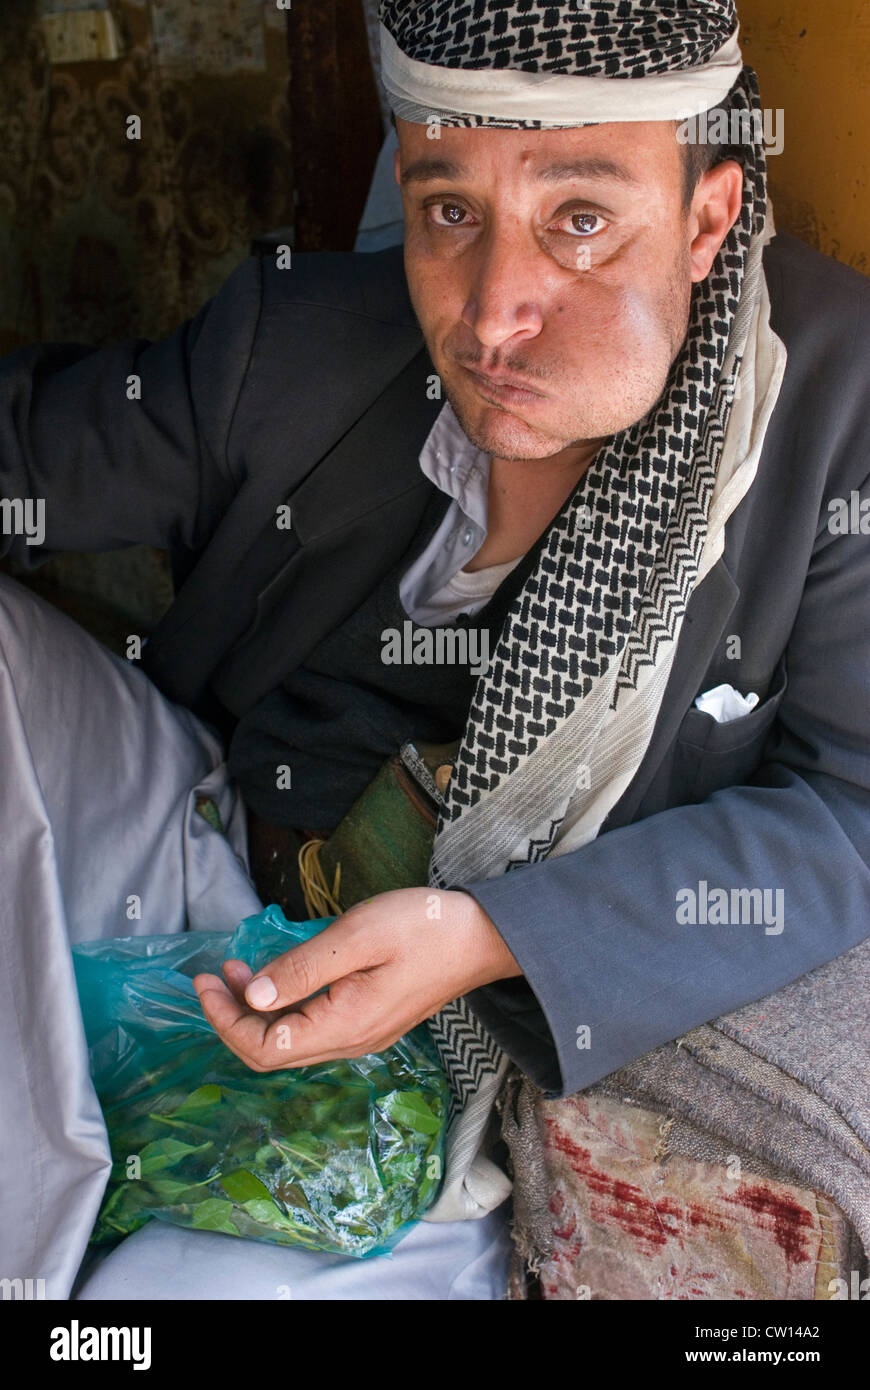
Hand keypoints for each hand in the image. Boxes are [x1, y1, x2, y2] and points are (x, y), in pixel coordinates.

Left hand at [192, 887, 521, 1071]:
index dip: (224, 1020)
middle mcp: (350, 1042)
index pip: (264, 1048)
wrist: (483, 936)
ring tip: (235, 970)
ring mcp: (362, 1035)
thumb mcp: (358, 935)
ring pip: (290, 1042)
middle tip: (211, 975)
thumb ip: (303, 968)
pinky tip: (276, 976)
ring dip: (255, 1012)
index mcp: (344, 1026)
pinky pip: (311, 1028)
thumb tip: (252, 996)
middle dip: (231, 1017)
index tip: (204, 980)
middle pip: (271, 1053)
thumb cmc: (424, 927)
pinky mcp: (369, 1021)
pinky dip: (282, 1007)